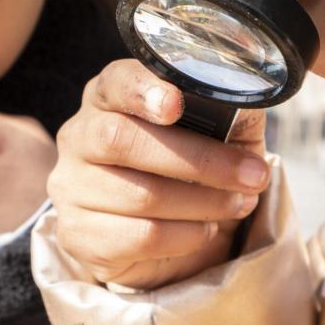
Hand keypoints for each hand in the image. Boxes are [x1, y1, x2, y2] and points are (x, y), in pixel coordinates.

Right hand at [47, 60, 271, 288]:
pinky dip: (186, 236)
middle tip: (251, 174)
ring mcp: (72, 189)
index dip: (143, 90)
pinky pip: (140, 236)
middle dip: (199, 159)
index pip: (115, 82)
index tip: (176, 104)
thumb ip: (229, 112)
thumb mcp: (219, 135)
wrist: (167, 242)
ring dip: (204, 202)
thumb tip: (249, 98)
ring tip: (238, 204)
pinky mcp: (80, 235)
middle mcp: (79, 138)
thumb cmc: (189, 173)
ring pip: (140, 194)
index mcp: (108, 99)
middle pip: (121, 140)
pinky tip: (204, 230)